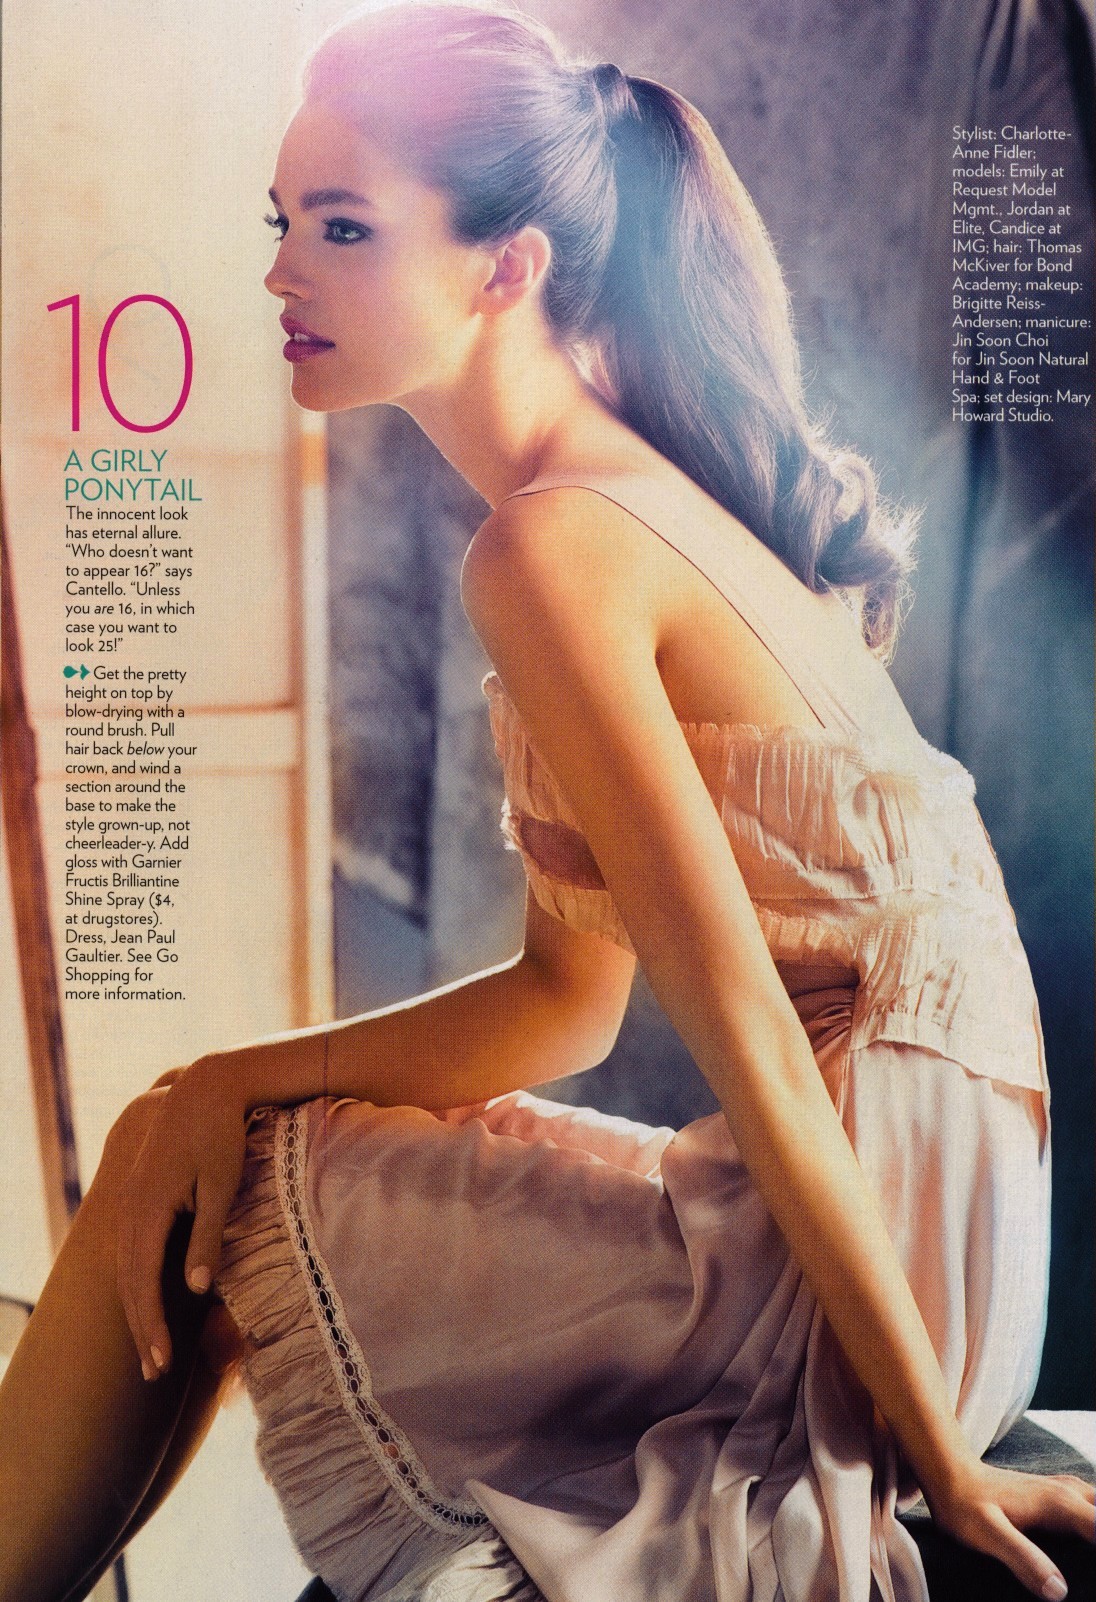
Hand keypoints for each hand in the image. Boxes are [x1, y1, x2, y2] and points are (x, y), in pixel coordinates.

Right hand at [115, 1055, 246, 1380]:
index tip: (162, 1364)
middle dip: (142, 1329)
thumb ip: (208, 1236)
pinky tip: (151, 1304)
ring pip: (126, 1269)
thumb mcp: (222, 1185)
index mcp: (148, 1209)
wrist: (205, 1089)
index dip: (151, 1325)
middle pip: (128, 1283)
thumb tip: (196, 1289)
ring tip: (152, 1351)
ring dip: (138, 1311)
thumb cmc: (221, 1136)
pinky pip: (132, 1252)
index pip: (143, 1282)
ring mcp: (130, 1203)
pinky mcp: (139, 1198)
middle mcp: (130, 1210)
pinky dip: (139, 1285)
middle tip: (154, 1376)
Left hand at [927, 1456, 1095, 1598]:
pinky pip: (1093, 1506)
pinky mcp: (1055, 1493)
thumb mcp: (988, 1535)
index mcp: (1061, 1505)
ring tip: (1094, 1566)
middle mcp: (1068, 1493)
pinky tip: (1090, 1535)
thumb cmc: (964, 1505)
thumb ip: (1023, 1559)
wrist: (947, 1472)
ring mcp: (1063, 1490)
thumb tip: (1060, 1592)